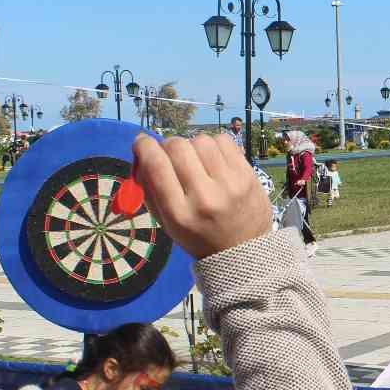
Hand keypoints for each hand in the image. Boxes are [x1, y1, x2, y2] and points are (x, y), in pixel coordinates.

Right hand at [132, 133, 272, 257]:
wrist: (242, 249)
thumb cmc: (198, 235)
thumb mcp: (167, 222)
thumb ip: (150, 189)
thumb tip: (142, 153)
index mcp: (179, 214)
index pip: (156, 166)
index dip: (144, 146)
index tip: (141, 142)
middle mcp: (204, 197)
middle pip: (178, 147)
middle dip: (168, 146)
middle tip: (170, 155)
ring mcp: (230, 184)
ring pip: (201, 141)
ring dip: (192, 145)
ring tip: (196, 161)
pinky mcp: (248, 175)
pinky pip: (224, 141)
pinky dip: (213, 145)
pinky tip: (213, 160)